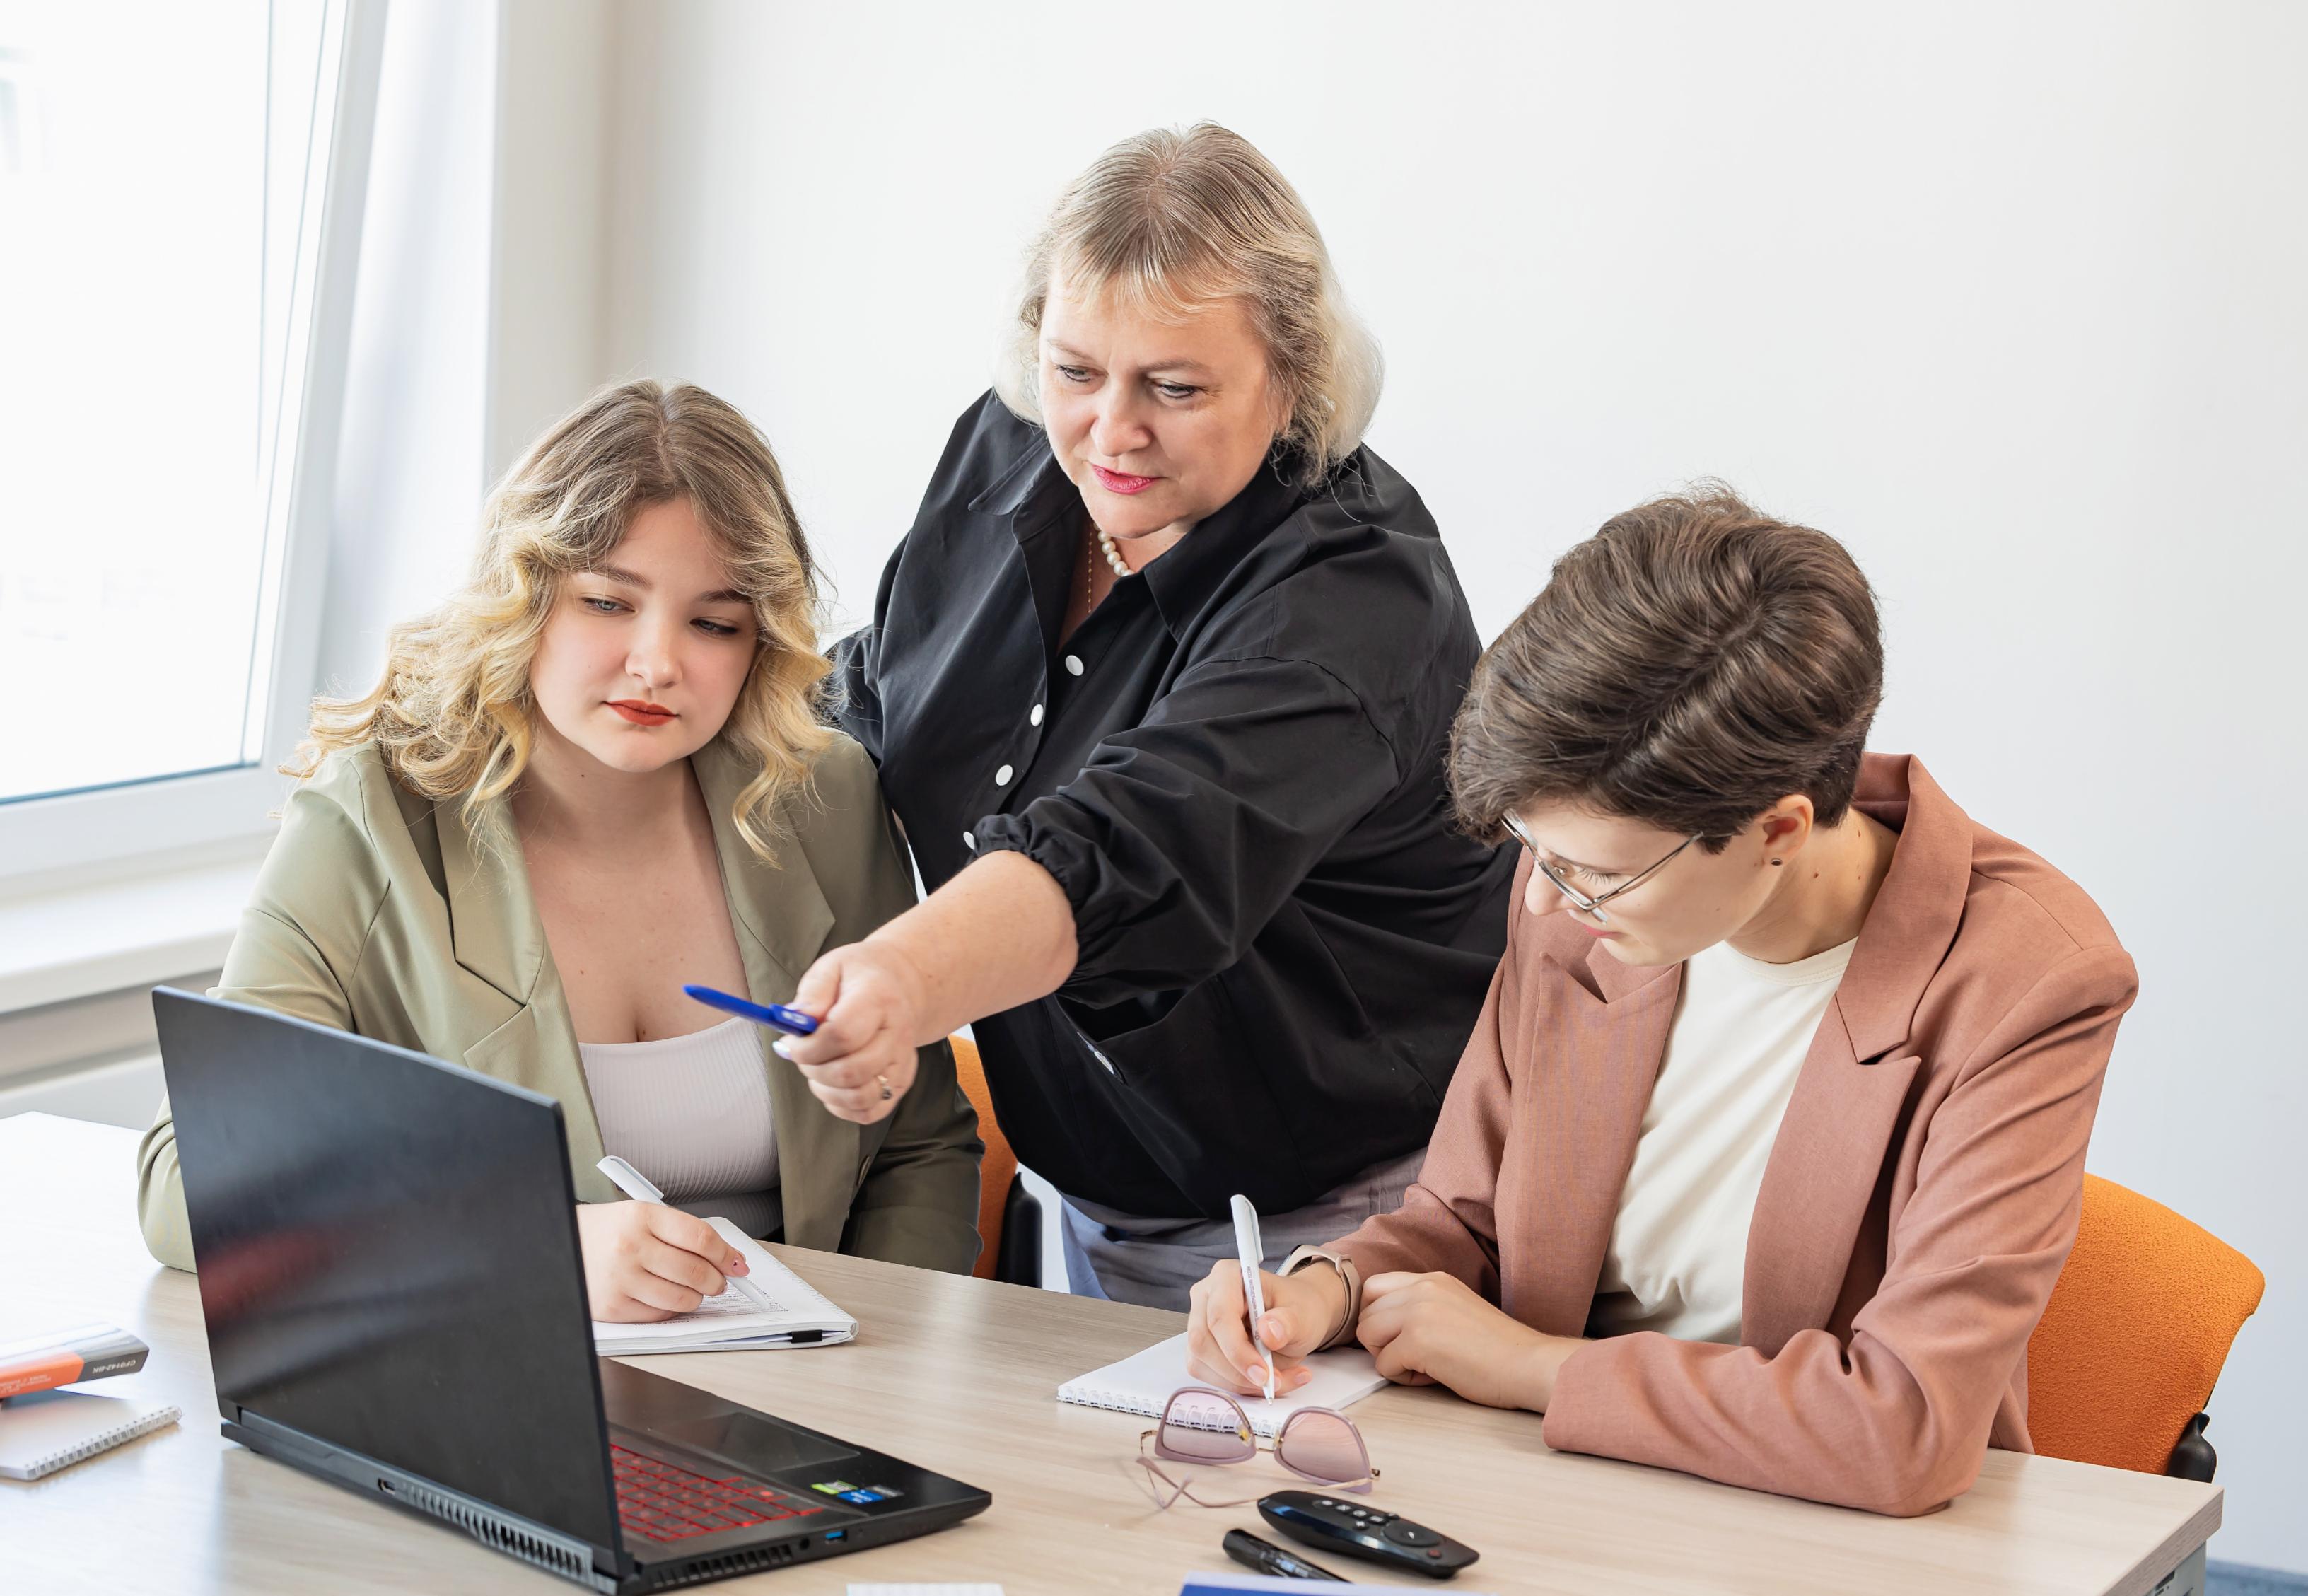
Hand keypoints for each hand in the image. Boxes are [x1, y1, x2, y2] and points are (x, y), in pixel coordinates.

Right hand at [576, 1200, 748, 1322]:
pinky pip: (659, 1314)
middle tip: (720, 1280)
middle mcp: (630, 1246)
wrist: (561, 1244)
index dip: (726, 1254)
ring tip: (694, 1290)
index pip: (700, 1238)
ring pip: (682, 1298)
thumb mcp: (642, 1216)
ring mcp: (620, 1279)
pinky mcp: (612, 1306)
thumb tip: (726, 1256)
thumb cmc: (607, 1231)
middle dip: (717, 1280)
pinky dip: (671, 1310)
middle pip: (695, 1271)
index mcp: (641, 1216)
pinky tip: (666, 1297)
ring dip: (697, 1297)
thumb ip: (682, 1233)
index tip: (737, 1263)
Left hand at [775, 940, 927, 1123]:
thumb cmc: (860, 977)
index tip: (791, 1042)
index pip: (843, 1035)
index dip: (809, 1046)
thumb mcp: (831, 968)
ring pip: (860, 1098)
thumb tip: (797, 1021)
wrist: (903, 984)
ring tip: (817, 1068)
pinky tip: (832, 1083)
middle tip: (801, 1054)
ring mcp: (903, 1063)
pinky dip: (842, 1106)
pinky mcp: (902, 1083)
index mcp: (879, 1000)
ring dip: (826, 1090)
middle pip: (852, 1072)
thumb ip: (812, 994)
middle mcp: (898, 1034)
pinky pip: (869, 1112)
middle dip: (813, 1069)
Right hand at [1183, 1257, 1345, 1395]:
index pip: (1220, 1316)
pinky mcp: (1201, 1346)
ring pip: (1202, 1363)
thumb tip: (1268, 1331)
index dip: (1237, 1350)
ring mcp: (1199, 1321)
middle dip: (1238, 1371)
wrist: (1296, 1316)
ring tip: (1279, 1379)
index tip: (1264, 1373)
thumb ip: (1288, 1323)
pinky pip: (1208, 1374)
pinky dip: (1238, 1384)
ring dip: (1240, 1382)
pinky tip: (1265, 1379)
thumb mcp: (1303, 1314)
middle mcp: (1206, 1296)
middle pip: (1203, 1342)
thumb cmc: (1297, 1308)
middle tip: (1273, 1382)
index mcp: (1228, 1276)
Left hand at [1355, 1271, 1582, 1411]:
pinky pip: (1383, 1365)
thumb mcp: (1456, 1308)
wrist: (1528, 1364)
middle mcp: (1423, 1288)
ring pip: (1367, 1335)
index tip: (1399, 1336)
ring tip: (1423, 1366)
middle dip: (1380, 1340)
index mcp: (1433, 1279)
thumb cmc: (1497, 1348)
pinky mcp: (1418, 1341)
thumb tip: (1385, 1325)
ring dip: (1388, 1358)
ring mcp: (1418, 1312)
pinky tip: (1433, 1376)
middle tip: (1412, 1356)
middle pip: (1365, 1312)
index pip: (1374, 1287)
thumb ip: (1422, 1306)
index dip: (1378, 1317)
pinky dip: (1402, 1378)